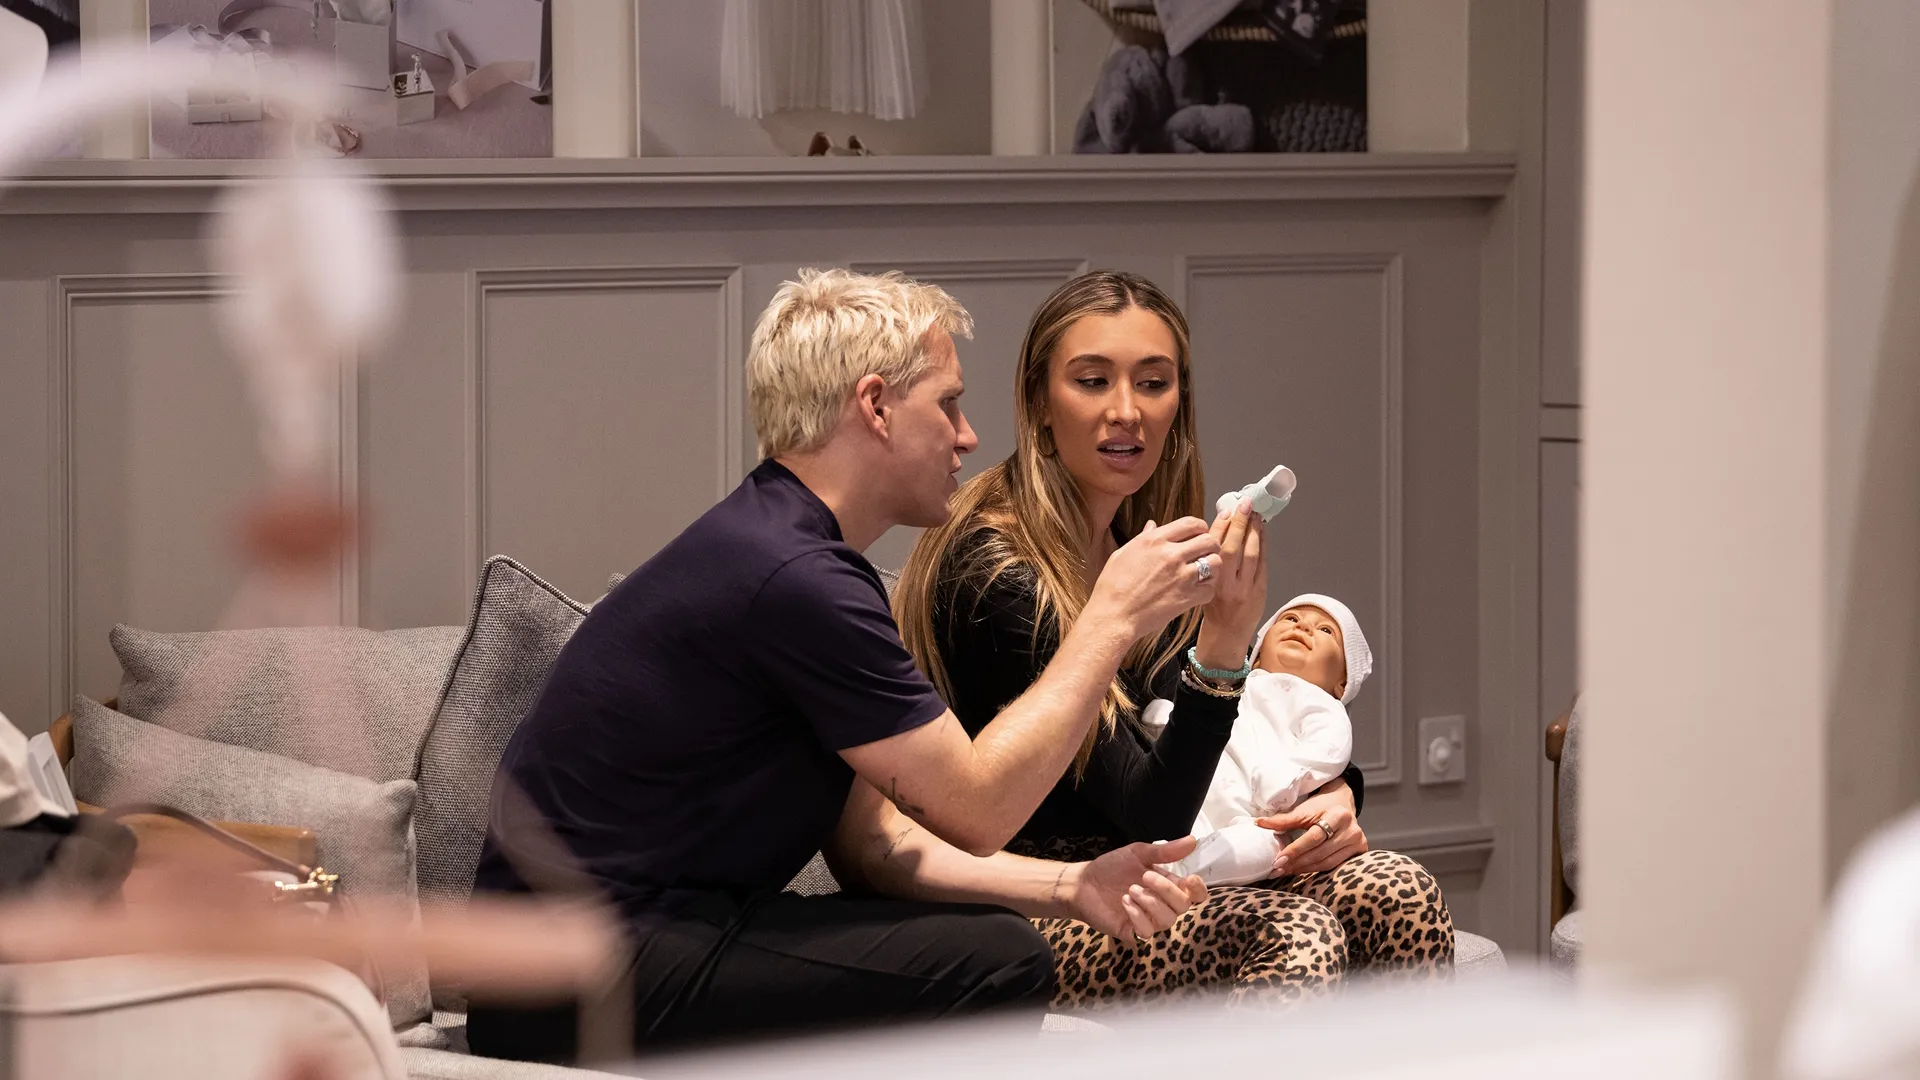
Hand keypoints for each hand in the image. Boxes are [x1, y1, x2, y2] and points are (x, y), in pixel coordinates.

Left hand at [1063, 836, 1208, 940]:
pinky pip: (1147, 931)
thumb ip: (1165, 851)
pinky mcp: (1133, 931)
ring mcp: (1149, 920)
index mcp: (1168, 885)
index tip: (1190, 879)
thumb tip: (1193, 840)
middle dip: (1166, 890)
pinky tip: (1125, 902)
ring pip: (1167, 920)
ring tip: (1131, 890)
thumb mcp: (1138, 853)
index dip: (1198, 890)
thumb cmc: (1112, 867)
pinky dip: (1137, 915)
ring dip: (1151, 902)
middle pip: (1183, 906)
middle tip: (1144, 876)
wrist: (1084, 882)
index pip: (1195, 894)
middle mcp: (1162, 904)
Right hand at [1088, 518, 1221, 641]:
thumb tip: (1152, 525)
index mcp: (1155, 541)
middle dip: (1210, 545)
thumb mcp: (1122, 554)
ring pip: (1215, 562)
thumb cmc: (1112, 587)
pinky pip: (1210, 588)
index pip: (1191, 523)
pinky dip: (1207, 589)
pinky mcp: (1187, 597)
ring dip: (1212, 566)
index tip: (1199, 533)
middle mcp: (1171, 555)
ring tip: (1204, 572)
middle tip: (1205, 553)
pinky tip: (1198, 591)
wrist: (1114, 615)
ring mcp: (1181, 576)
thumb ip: (1142, 538)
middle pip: (1208, 540)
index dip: (1200, 527)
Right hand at [1192, 501, 1267, 670]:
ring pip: (1251, 554)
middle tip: (1245, 504)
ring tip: (1256, 515)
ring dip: (1254, 531)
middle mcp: (1223, 584)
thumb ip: (1191, 558)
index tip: (1226, 510)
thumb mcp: (1188, 584)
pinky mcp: (1258, 592)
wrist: (1223, 635)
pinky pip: (1262, 565)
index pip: (1212, 547)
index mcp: (1203, 580)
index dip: (1220, 526)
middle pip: (1233, 547)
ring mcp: (1243, 589)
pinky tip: (1262, 533)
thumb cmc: (1205, 608)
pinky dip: (1263, 547)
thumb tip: (1182, 527)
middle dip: (1240, 523)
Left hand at [1257, 778, 1366, 876]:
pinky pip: (1334, 865)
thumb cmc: (1321, 806)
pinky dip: (1315, 869)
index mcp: (1339, 815)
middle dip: (1297, 862)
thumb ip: (1283, 820)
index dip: (1295, 850)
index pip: (1314, 837)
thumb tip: (1258, 823)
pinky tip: (1301, 870)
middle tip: (1278, 869)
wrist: (1342, 804)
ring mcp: (1358, 842)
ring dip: (1304, 869)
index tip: (1278, 859)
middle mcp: (1352, 830)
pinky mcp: (1360, 850)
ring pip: (1327, 862)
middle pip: (1320, 852)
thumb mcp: (1304, 810)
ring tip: (1286, 871)